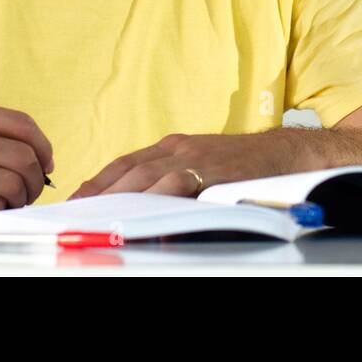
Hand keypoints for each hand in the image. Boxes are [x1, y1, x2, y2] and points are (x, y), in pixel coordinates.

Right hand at [0, 97, 54, 223]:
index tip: (47, 161)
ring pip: (9, 183)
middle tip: (35, 187)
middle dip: (37, 177)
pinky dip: (0, 209)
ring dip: (21, 197)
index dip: (43, 145)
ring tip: (17, 200)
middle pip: (20, 156)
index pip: (20, 123)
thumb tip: (38, 154)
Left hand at [68, 131, 305, 199]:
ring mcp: (197, 158)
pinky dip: (162, 198)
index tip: (77, 198)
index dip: (100, 180)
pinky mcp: (215, 172)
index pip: (126, 162)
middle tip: (78, 211)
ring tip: (100, 215)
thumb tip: (144, 207)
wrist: (284, 154)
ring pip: (150, 177)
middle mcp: (180, 148)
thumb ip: (173, 180)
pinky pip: (182, 184)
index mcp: (174, 145)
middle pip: (131, 171)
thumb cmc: (243, 165)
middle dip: (101, 192)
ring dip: (122, 196)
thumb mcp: (202, 164)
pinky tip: (146, 213)